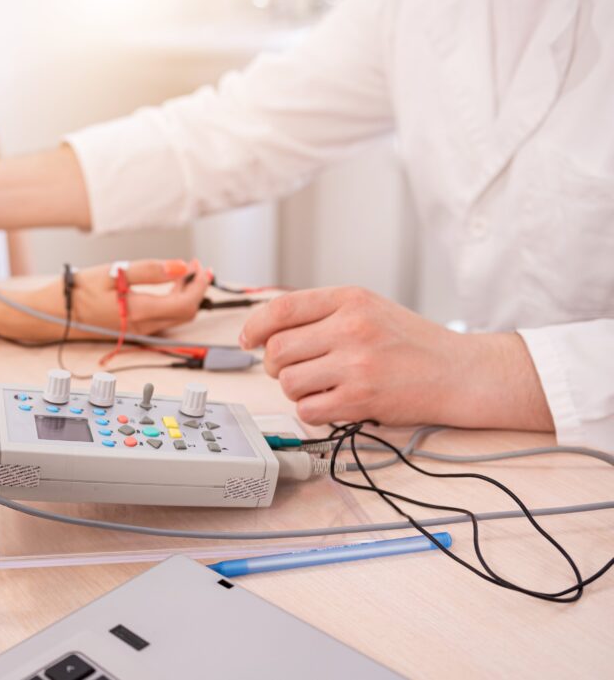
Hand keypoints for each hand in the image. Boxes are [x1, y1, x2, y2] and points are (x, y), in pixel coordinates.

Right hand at [23, 259, 209, 338]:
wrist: (54, 314)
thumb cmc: (78, 292)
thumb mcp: (114, 273)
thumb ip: (150, 271)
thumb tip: (180, 267)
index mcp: (141, 312)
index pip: (186, 304)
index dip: (200, 285)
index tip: (202, 267)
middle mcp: (143, 327)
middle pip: (185, 313)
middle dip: (195, 289)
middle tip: (194, 266)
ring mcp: (138, 331)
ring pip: (174, 317)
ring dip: (183, 295)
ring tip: (180, 273)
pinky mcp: (132, 331)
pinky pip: (161, 319)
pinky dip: (170, 302)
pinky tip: (165, 287)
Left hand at [239, 286, 553, 430]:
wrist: (460, 372)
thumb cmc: (411, 342)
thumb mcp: (368, 308)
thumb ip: (322, 314)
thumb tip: (265, 332)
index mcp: (349, 298)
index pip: (281, 308)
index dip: (255, 327)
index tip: (248, 340)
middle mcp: (351, 327)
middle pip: (277, 350)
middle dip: (274, 366)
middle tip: (289, 370)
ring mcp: (356, 363)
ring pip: (289, 382)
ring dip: (294, 389)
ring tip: (317, 386)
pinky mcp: (361, 398)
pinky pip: (309, 409)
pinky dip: (312, 410)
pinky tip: (330, 403)